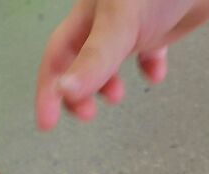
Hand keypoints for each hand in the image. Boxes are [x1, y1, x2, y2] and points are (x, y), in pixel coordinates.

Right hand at [36, 0, 208, 128]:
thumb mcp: (119, 21)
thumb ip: (95, 58)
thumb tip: (65, 93)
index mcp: (87, 14)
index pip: (57, 57)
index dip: (48, 90)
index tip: (47, 124)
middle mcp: (106, 19)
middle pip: (79, 62)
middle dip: (78, 92)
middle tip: (87, 114)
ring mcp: (134, 23)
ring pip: (110, 60)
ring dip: (108, 83)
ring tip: (117, 97)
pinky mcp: (162, 24)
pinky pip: (148, 52)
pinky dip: (148, 68)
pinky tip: (155, 75)